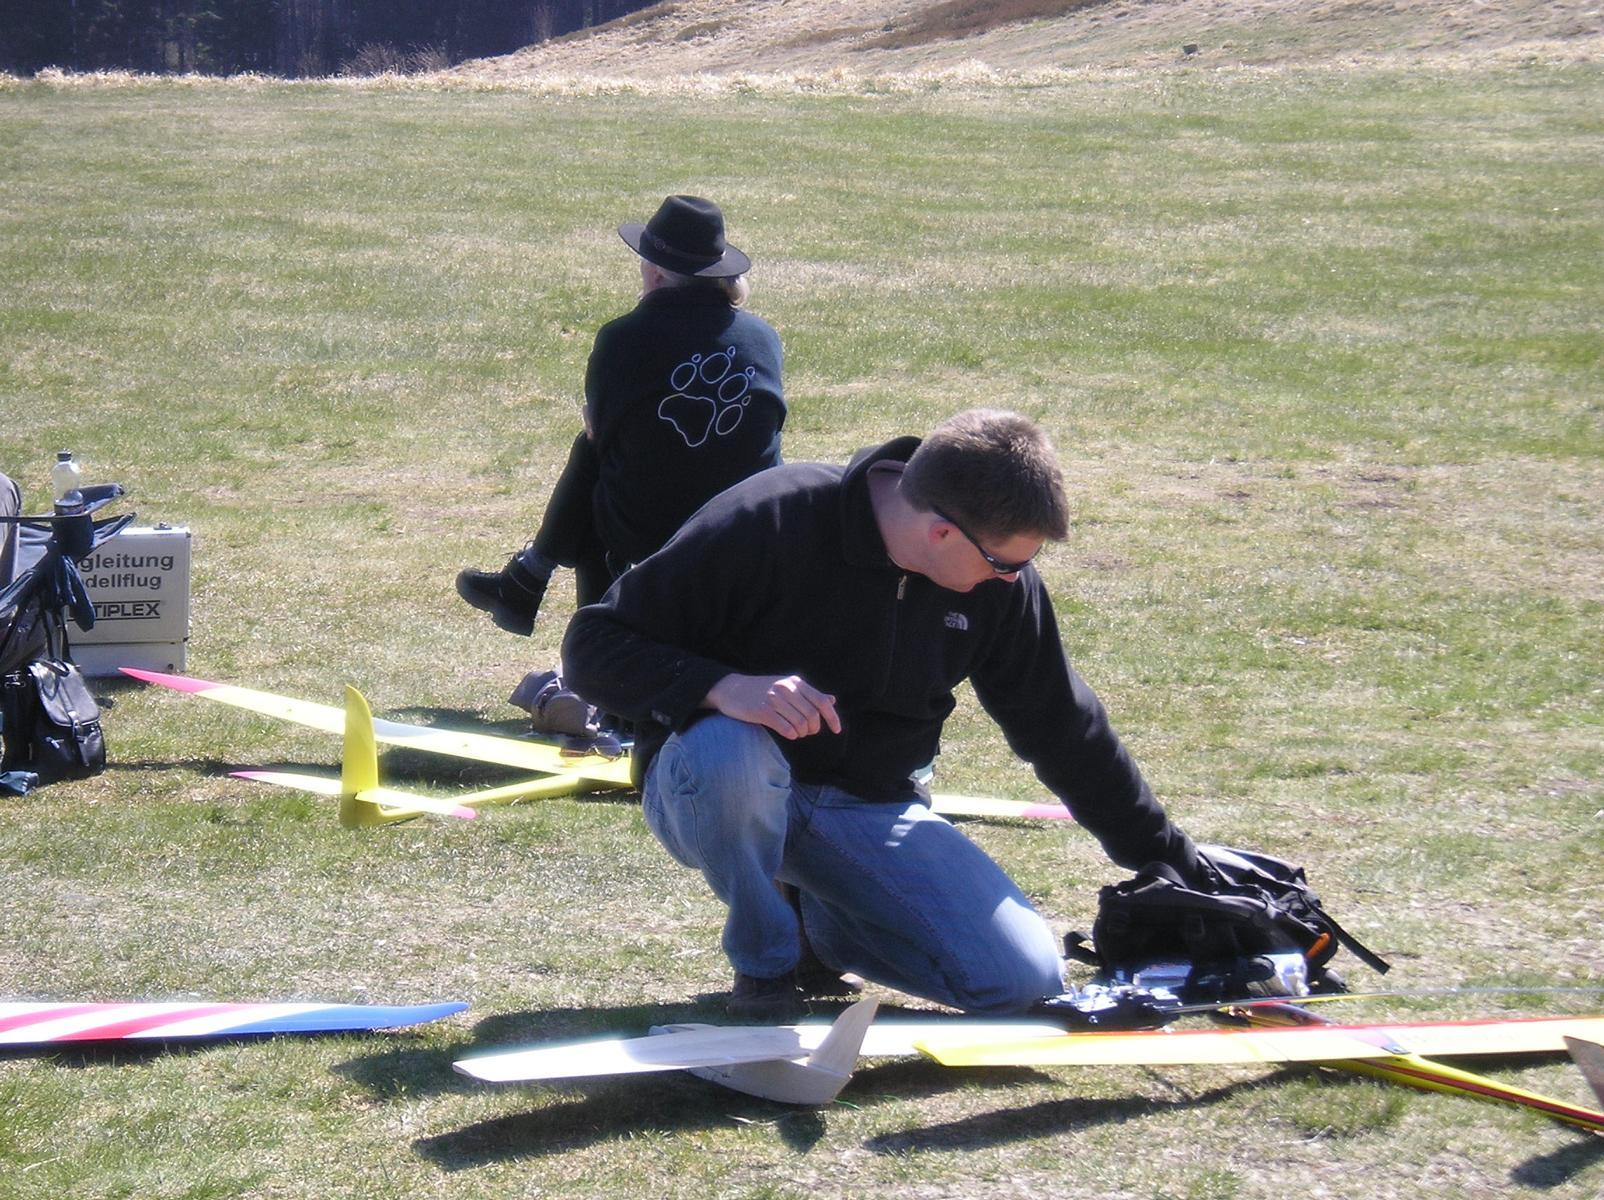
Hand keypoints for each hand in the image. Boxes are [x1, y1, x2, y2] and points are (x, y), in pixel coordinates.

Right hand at [704, 674, 841, 739]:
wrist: (731, 688)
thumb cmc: (761, 690)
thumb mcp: (787, 686)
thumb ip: (809, 694)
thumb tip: (832, 700)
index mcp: (795, 682)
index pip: (821, 701)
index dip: (833, 718)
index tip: (837, 730)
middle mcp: (786, 688)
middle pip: (812, 716)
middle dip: (814, 728)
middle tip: (807, 732)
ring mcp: (773, 699)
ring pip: (800, 724)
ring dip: (801, 733)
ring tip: (796, 732)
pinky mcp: (762, 711)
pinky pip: (785, 728)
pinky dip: (791, 734)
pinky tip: (788, 733)